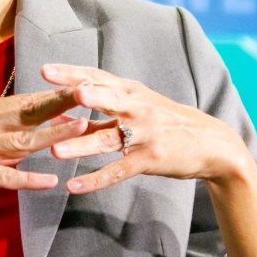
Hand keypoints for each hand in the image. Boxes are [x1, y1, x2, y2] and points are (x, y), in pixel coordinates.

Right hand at [0, 87, 85, 199]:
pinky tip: (49, 180)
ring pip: (22, 139)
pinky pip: (2, 175)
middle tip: (94, 95)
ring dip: (54, 135)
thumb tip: (22, 147)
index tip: (82, 88)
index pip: (24, 100)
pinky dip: (28, 178)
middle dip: (63, 104)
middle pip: (29, 112)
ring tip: (83, 129)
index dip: (54, 95)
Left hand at [41, 64, 253, 193]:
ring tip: (54, 151)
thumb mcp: (140, 105)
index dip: (71, 73)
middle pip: (103, 98)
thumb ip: (106, 105)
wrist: (212, 143)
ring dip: (80, 146)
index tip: (45, 69)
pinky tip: (73, 187)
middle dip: (78, 93)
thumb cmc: (168, 122)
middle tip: (54, 88)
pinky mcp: (149, 159)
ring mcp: (143, 134)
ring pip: (106, 139)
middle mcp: (136, 109)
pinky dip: (95, 180)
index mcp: (131, 92)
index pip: (97, 78)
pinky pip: (117, 170)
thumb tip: (67, 103)